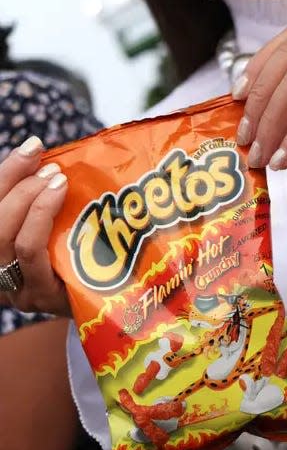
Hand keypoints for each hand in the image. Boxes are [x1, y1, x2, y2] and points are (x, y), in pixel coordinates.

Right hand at [0, 137, 69, 315]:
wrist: (113, 304)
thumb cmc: (86, 262)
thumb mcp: (63, 231)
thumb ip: (50, 204)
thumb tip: (54, 158)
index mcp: (1, 250)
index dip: (5, 173)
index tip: (32, 145)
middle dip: (16, 183)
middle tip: (50, 166)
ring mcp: (15, 288)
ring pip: (7, 237)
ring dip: (31, 200)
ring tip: (58, 180)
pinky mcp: (39, 296)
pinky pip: (31, 254)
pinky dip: (41, 221)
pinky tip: (62, 199)